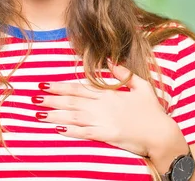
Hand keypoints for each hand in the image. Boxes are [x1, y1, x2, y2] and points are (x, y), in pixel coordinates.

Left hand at [32, 60, 177, 156]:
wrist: (161, 133)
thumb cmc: (152, 111)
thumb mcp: (141, 86)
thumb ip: (123, 73)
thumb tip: (110, 59)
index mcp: (109, 93)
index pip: (79, 88)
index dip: (61, 86)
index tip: (45, 84)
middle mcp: (103, 105)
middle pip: (72, 101)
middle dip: (52, 99)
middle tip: (34, 98)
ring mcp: (104, 121)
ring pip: (74, 116)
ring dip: (55, 115)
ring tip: (38, 113)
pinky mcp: (106, 135)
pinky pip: (84, 132)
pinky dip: (70, 130)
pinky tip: (57, 129)